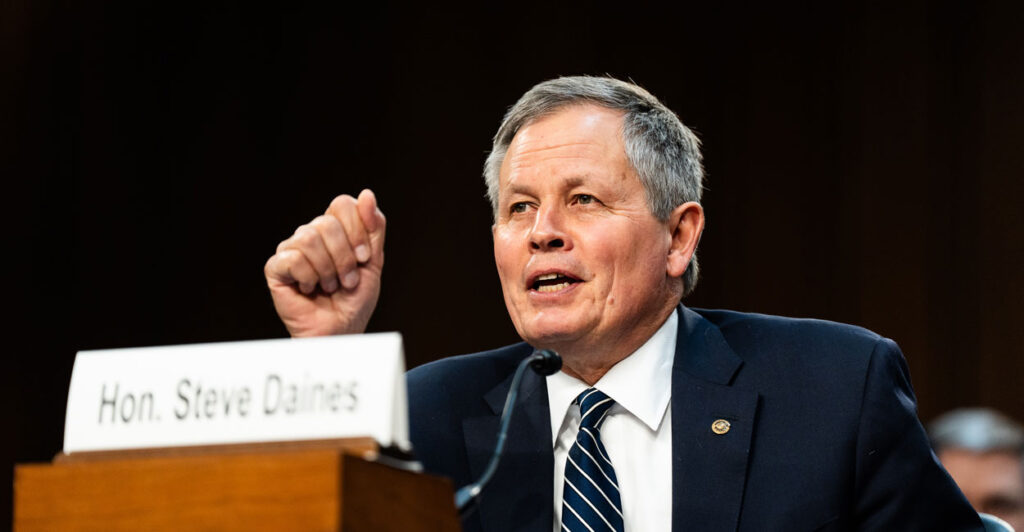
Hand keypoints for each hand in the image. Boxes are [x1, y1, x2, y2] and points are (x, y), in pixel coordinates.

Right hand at [264, 189, 385, 336]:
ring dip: (328, 269)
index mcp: (333, 229)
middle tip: (347, 280)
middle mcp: (310, 234)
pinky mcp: (275, 267)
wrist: (340, 331)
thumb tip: (367, 194)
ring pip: (309, 237)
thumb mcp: (373, 261)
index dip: (357, 230)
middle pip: (327, 222)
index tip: (363, 258)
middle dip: (345, 257)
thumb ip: (373, 227)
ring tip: (329, 286)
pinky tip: (309, 289)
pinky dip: (309, 277)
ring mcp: (291, 249)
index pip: (342, 204)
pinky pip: (294, 257)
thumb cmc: (354, 299)